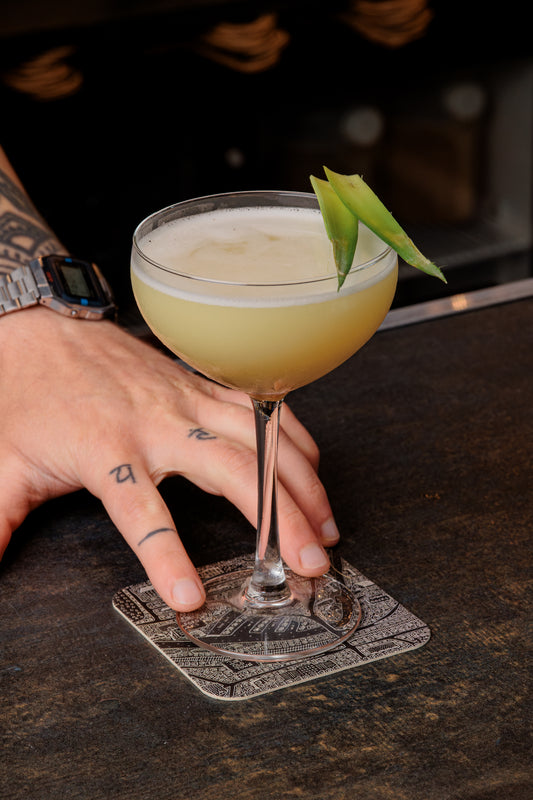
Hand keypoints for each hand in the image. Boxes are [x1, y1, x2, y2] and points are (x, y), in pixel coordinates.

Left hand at [0, 308, 338, 609]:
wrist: (42, 330)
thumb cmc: (28, 394)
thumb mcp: (2, 462)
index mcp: (105, 446)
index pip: (141, 509)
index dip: (165, 554)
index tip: (189, 596)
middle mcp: (156, 421)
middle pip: (232, 469)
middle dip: (278, 519)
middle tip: (307, 562)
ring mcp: (185, 398)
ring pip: (260, 436)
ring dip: (301, 481)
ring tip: (325, 526)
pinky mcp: (199, 384)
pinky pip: (258, 408)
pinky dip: (292, 436)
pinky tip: (312, 464)